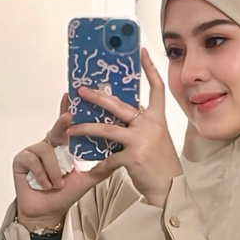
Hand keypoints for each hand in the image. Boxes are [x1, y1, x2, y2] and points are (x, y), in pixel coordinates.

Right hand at [12, 92, 108, 222]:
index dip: (67, 110)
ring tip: (57, 184)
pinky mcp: (21, 160)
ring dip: (55, 172)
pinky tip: (44, 185)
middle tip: (70, 116)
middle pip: (56, 130)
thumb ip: (102, 168)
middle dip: (63, 123)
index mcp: (62, 147)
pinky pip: (34, 162)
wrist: (47, 212)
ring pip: (47, 152)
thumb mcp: (87, 180)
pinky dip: (43, 177)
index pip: (66, 127)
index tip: (71, 95)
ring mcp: (32, 151)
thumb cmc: (64, 194)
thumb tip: (121, 157)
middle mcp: (47, 146)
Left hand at [65, 48, 182, 205]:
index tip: (141, 53)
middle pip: (119, 105)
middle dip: (96, 97)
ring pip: (106, 129)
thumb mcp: (156, 138)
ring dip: (85, 128)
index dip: (149, 69)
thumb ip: (141, 125)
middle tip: (81, 91)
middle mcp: (149, 125)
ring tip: (71, 127)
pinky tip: (89, 164)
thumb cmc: (160, 163)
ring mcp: (140, 141)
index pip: (156, 88)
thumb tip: (121, 117)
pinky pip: (107, 157)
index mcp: (157, 118)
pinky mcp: (132, 157)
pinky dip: (97, 162)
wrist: (169, 187)